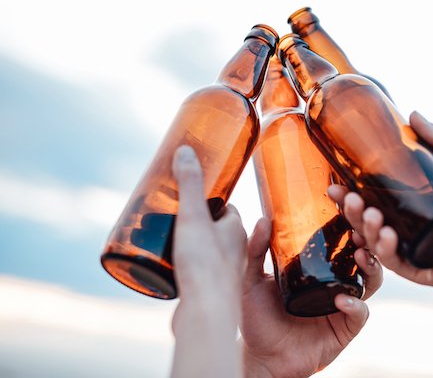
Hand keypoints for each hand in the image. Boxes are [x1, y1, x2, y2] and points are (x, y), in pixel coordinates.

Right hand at [170, 145, 246, 377]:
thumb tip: (186, 150)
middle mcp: (233, 251)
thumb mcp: (194, 217)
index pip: (226, 208)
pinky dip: (183, 263)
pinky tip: (168, 263)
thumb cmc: (205, 265)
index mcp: (236, 231)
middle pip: (214, 228)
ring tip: (166, 234)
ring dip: (190, 241)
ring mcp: (220, 271)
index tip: (196, 191)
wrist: (204, 313)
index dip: (211, 198)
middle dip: (198, 219)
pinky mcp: (205, 289)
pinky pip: (194, 270)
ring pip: (205, 249)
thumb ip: (189, 184)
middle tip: (175, 210)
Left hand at [240, 218, 382, 377]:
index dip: (348, 220)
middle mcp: (335, 281)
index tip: (348, 202)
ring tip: (360, 256)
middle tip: (362, 224)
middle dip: (367, 237)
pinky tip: (342, 301)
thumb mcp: (252, 279)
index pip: (339, 237)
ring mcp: (343, 304)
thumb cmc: (257, 317)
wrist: (261, 357)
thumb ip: (255, 251)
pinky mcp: (345, 328)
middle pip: (361, 253)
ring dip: (371, 266)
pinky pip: (360, 313)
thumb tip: (263, 220)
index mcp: (318, 265)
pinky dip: (355, 305)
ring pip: (371, 280)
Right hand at [328, 111, 432, 297]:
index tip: (334, 182)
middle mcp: (400, 231)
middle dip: (348, 209)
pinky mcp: (416, 270)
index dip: (346, 194)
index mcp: (403, 211)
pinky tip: (387, 235)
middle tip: (346, 196)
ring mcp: (406, 252)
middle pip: (363, 221)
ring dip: (364, 226)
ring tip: (369, 212)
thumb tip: (413, 114)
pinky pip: (392, 262)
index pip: (367, 201)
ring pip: (372, 241)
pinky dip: (386, 248)